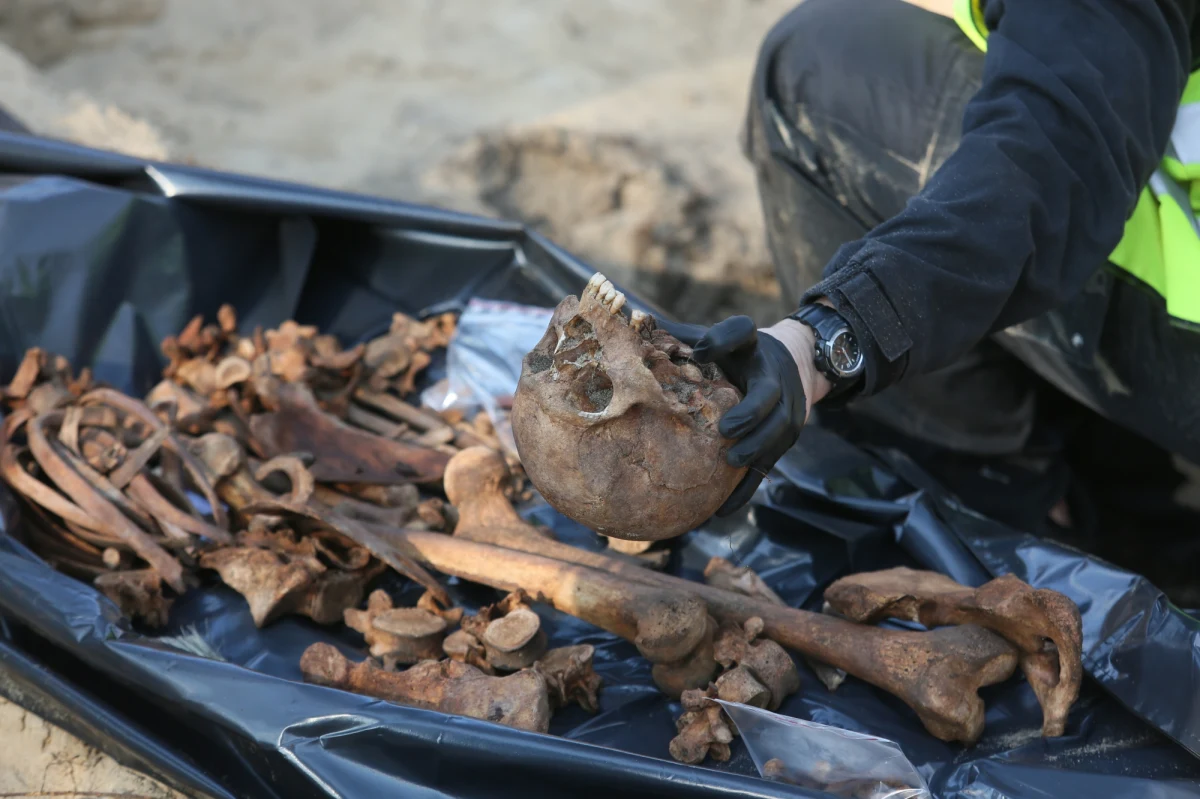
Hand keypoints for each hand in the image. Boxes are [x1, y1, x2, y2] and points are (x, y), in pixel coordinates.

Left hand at [657, 315, 831, 514]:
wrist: (795, 364)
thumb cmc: (735, 355)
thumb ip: (682, 338)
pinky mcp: (785, 439)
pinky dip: (746, 490)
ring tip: (730, 463)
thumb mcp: (716, 340)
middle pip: (768, 394)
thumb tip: (634, 326)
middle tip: (726, 429)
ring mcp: (785, 410)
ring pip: (776, 433)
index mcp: (751, 348)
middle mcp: (773, 377)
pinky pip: (767, 467)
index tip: (702, 351)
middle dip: (751, 412)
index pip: (743, 332)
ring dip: (755, 449)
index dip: (724, 339)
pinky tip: (721, 510)